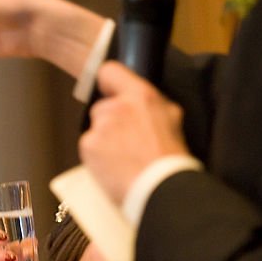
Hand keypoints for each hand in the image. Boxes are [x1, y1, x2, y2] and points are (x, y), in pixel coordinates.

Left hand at [79, 61, 188, 203]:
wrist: (160, 188)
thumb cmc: (170, 160)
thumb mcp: (172, 120)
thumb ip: (153, 106)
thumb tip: (145, 104)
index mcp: (141, 96)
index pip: (110, 72)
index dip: (109, 83)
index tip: (111, 93)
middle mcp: (118, 106)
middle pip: (102, 107)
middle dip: (110, 122)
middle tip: (127, 141)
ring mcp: (101, 126)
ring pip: (96, 130)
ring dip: (104, 141)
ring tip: (123, 159)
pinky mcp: (89, 146)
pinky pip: (89, 148)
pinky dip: (97, 158)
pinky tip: (114, 168)